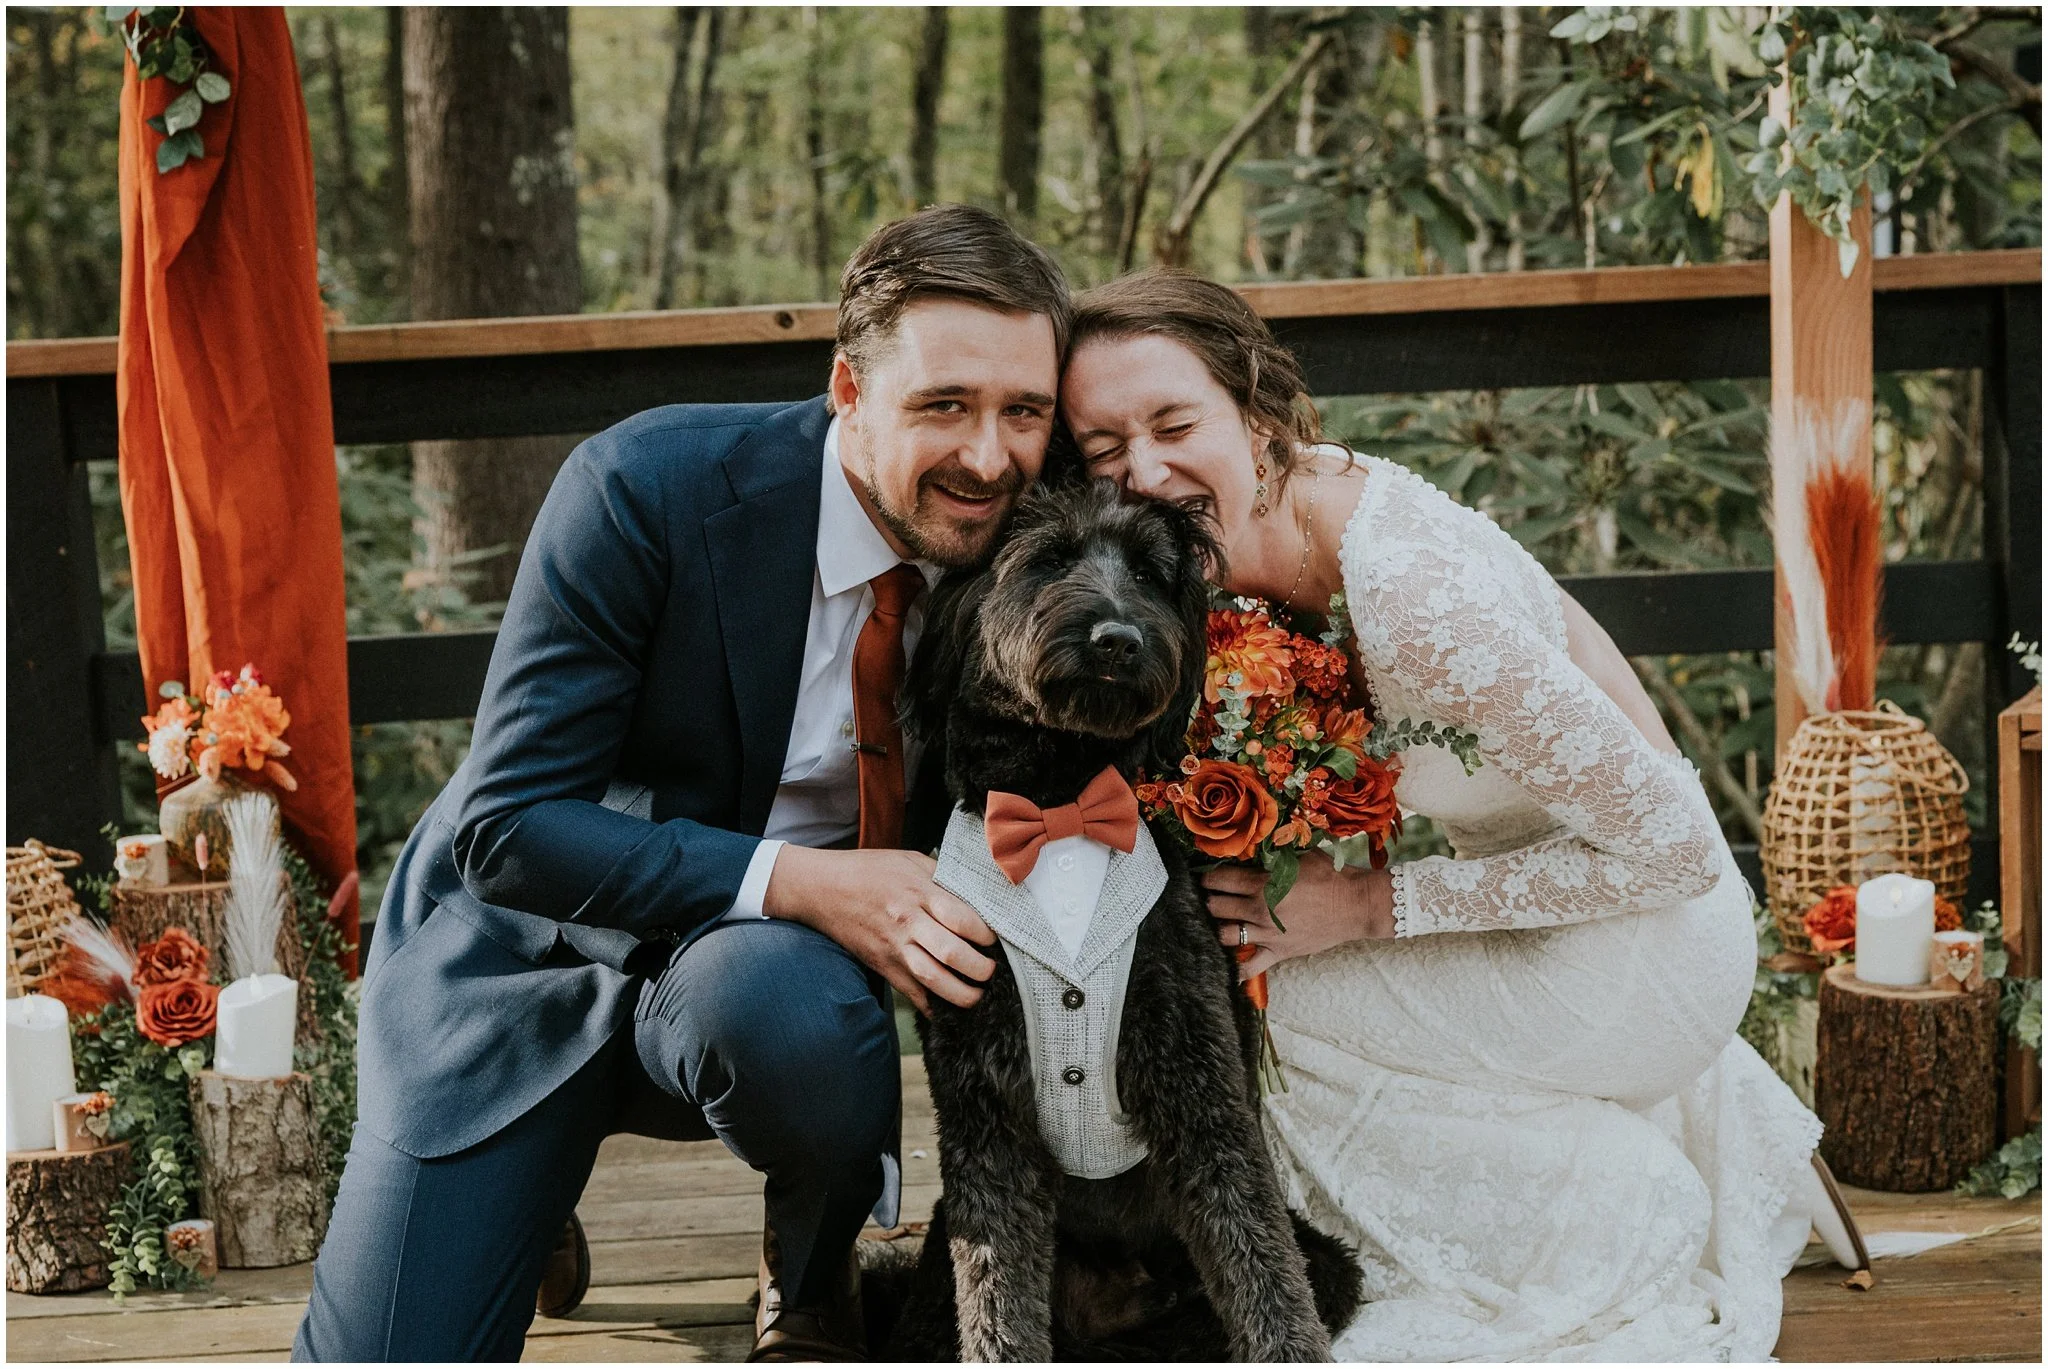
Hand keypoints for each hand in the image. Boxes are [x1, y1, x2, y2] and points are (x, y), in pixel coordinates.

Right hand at [763, 846, 997, 1013]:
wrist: (822, 888)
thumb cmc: (870, 870)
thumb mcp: (910, 859)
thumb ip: (943, 877)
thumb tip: (977, 895)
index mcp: (919, 892)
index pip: (962, 919)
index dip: (986, 934)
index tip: (996, 940)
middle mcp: (908, 922)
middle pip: (951, 953)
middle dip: (980, 968)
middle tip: (992, 972)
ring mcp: (894, 947)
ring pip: (933, 979)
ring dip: (961, 994)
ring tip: (977, 995)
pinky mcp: (882, 965)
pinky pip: (911, 992)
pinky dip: (931, 1006)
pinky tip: (947, 1009)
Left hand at [1204, 851, 1394, 980]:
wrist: (1355, 905)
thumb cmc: (1331, 876)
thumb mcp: (1301, 855)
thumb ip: (1275, 853)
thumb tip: (1257, 841)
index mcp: (1262, 883)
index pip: (1220, 880)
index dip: (1207, 878)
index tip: (1203, 877)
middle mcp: (1259, 910)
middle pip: (1216, 907)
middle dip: (1207, 901)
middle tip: (1206, 899)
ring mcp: (1267, 934)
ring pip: (1225, 935)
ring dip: (1216, 929)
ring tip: (1216, 923)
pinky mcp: (1278, 952)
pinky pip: (1250, 968)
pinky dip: (1235, 970)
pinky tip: (1224, 967)